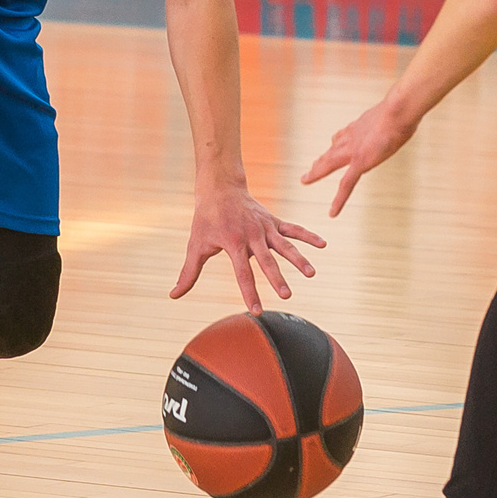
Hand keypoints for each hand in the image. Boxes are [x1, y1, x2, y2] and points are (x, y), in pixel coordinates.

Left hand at [169, 186, 324, 310]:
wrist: (219, 187)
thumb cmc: (206, 219)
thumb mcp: (195, 245)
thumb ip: (188, 273)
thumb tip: (173, 295)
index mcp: (233, 243)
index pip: (243, 273)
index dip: (249, 293)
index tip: (256, 310)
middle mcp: (252, 235)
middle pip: (267, 260)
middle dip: (276, 278)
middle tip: (286, 295)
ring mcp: (265, 227)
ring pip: (284, 245)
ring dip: (298, 258)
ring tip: (311, 273)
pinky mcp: (273, 221)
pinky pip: (293, 229)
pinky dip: (308, 236)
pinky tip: (323, 245)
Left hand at [300, 97, 419, 216]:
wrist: (398, 110)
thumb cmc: (403, 108)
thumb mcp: (396, 110)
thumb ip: (394, 113)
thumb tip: (404, 109)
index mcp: (360, 126)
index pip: (345, 134)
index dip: (338, 140)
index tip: (333, 141)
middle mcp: (352, 137)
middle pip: (332, 149)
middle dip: (321, 158)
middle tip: (311, 165)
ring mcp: (353, 151)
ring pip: (329, 164)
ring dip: (317, 171)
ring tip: (306, 179)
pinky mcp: (359, 163)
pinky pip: (346, 185)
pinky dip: (339, 200)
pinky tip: (333, 212)